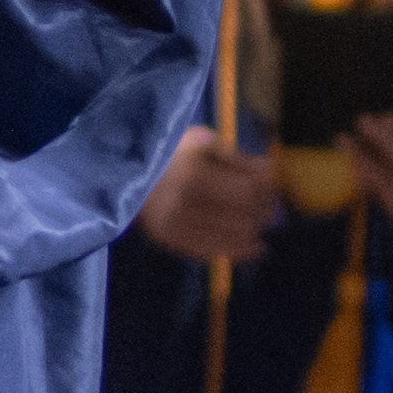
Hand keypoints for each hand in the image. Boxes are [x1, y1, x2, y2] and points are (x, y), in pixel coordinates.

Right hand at [137, 124, 282, 260]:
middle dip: (264, 210)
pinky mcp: (167, 238)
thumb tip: (272, 174)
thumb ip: (237, 158)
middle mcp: (182, 199)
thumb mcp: (201, 141)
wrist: (120, 173)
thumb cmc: (168, 153)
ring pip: (232, 235)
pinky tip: (255, 248)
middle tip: (270, 207)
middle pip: (244, 213)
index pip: (249, 188)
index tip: (273, 186)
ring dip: (253, 231)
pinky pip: (212, 251)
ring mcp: (173, 222)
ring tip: (259, 225)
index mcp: (192, 170)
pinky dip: (238, 251)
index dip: (268, 188)